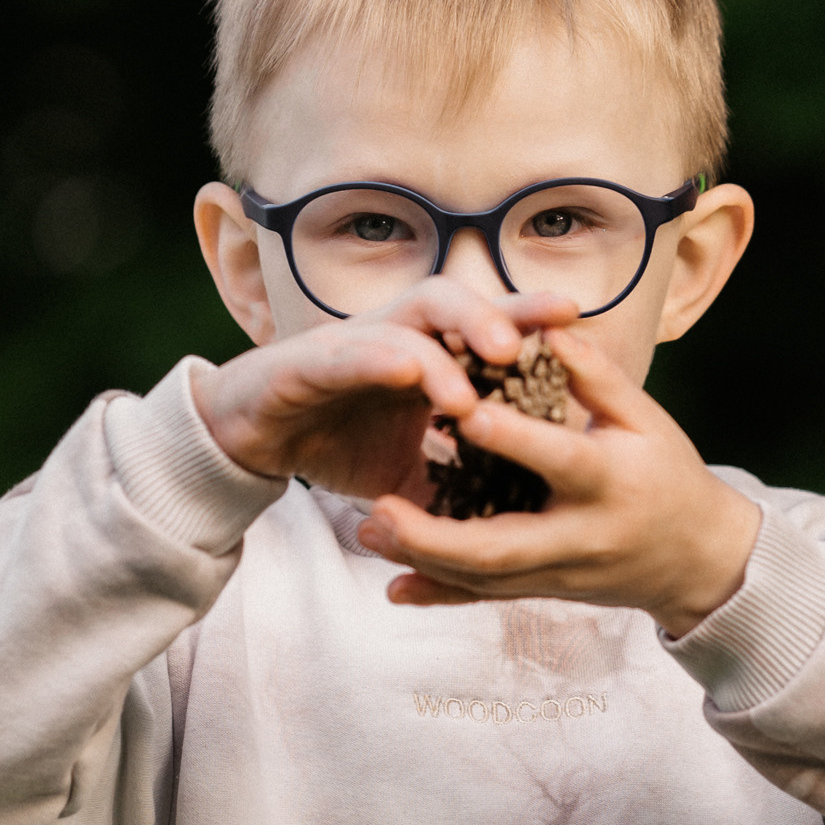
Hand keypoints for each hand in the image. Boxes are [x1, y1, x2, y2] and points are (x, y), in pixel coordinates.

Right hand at [191, 283, 579, 501]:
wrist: (247, 444)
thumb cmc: (333, 441)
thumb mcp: (407, 473)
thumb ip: (451, 483)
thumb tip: (510, 522)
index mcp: (423, 355)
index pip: (481, 326)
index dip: (527, 319)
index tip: (577, 317)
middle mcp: (394, 337)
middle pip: (456, 301)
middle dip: (503, 312)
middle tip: (548, 330)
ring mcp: (353, 344)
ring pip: (412, 316)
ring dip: (456, 336)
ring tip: (493, 363)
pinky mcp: (307, 362)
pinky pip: (349, 351)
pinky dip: (381, 356)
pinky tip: (410, 368)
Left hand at [353, 332, 761, 637]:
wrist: (696, 560)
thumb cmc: (670, 476)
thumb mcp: (647, 420)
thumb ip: (598, 376)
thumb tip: (549, 328)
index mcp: (610, 483)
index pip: (558, 460)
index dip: (513, 438)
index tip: (464, 413)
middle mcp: (580, 537)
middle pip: (501, 548)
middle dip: (435, 536)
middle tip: (379, 508)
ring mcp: (559, 573)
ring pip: (482, 579)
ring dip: (421, 559)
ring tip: (367, 529)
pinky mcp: (544, 592)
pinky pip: (485, 600)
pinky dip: (438, 594)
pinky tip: (393, 587)